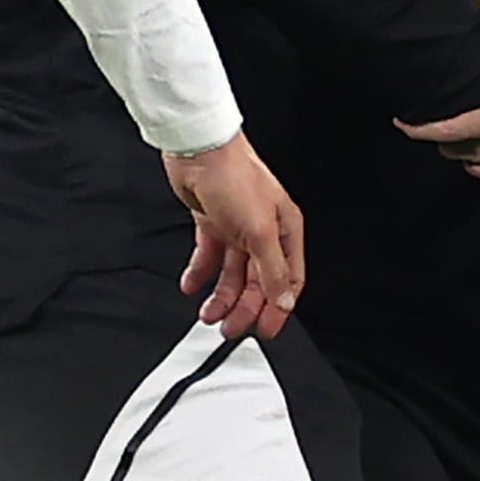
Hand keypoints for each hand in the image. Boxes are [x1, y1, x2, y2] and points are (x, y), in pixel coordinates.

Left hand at [164, 133, 304, 340]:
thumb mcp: (260, 230)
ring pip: (232, 273)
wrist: (198, 150)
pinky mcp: (212, 222)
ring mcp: (236, 227)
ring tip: (207, 314)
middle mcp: (263, 231)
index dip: (277, 308)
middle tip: (229, 328)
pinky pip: (208, 256)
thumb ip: (273, 269)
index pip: (288, 280)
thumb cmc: (234, 177)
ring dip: (221, 296)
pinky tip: (191, 286)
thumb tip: (284, 300)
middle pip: (258, 281)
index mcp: (285, 230)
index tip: (264, 330)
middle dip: (244, 308)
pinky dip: (199, 274)